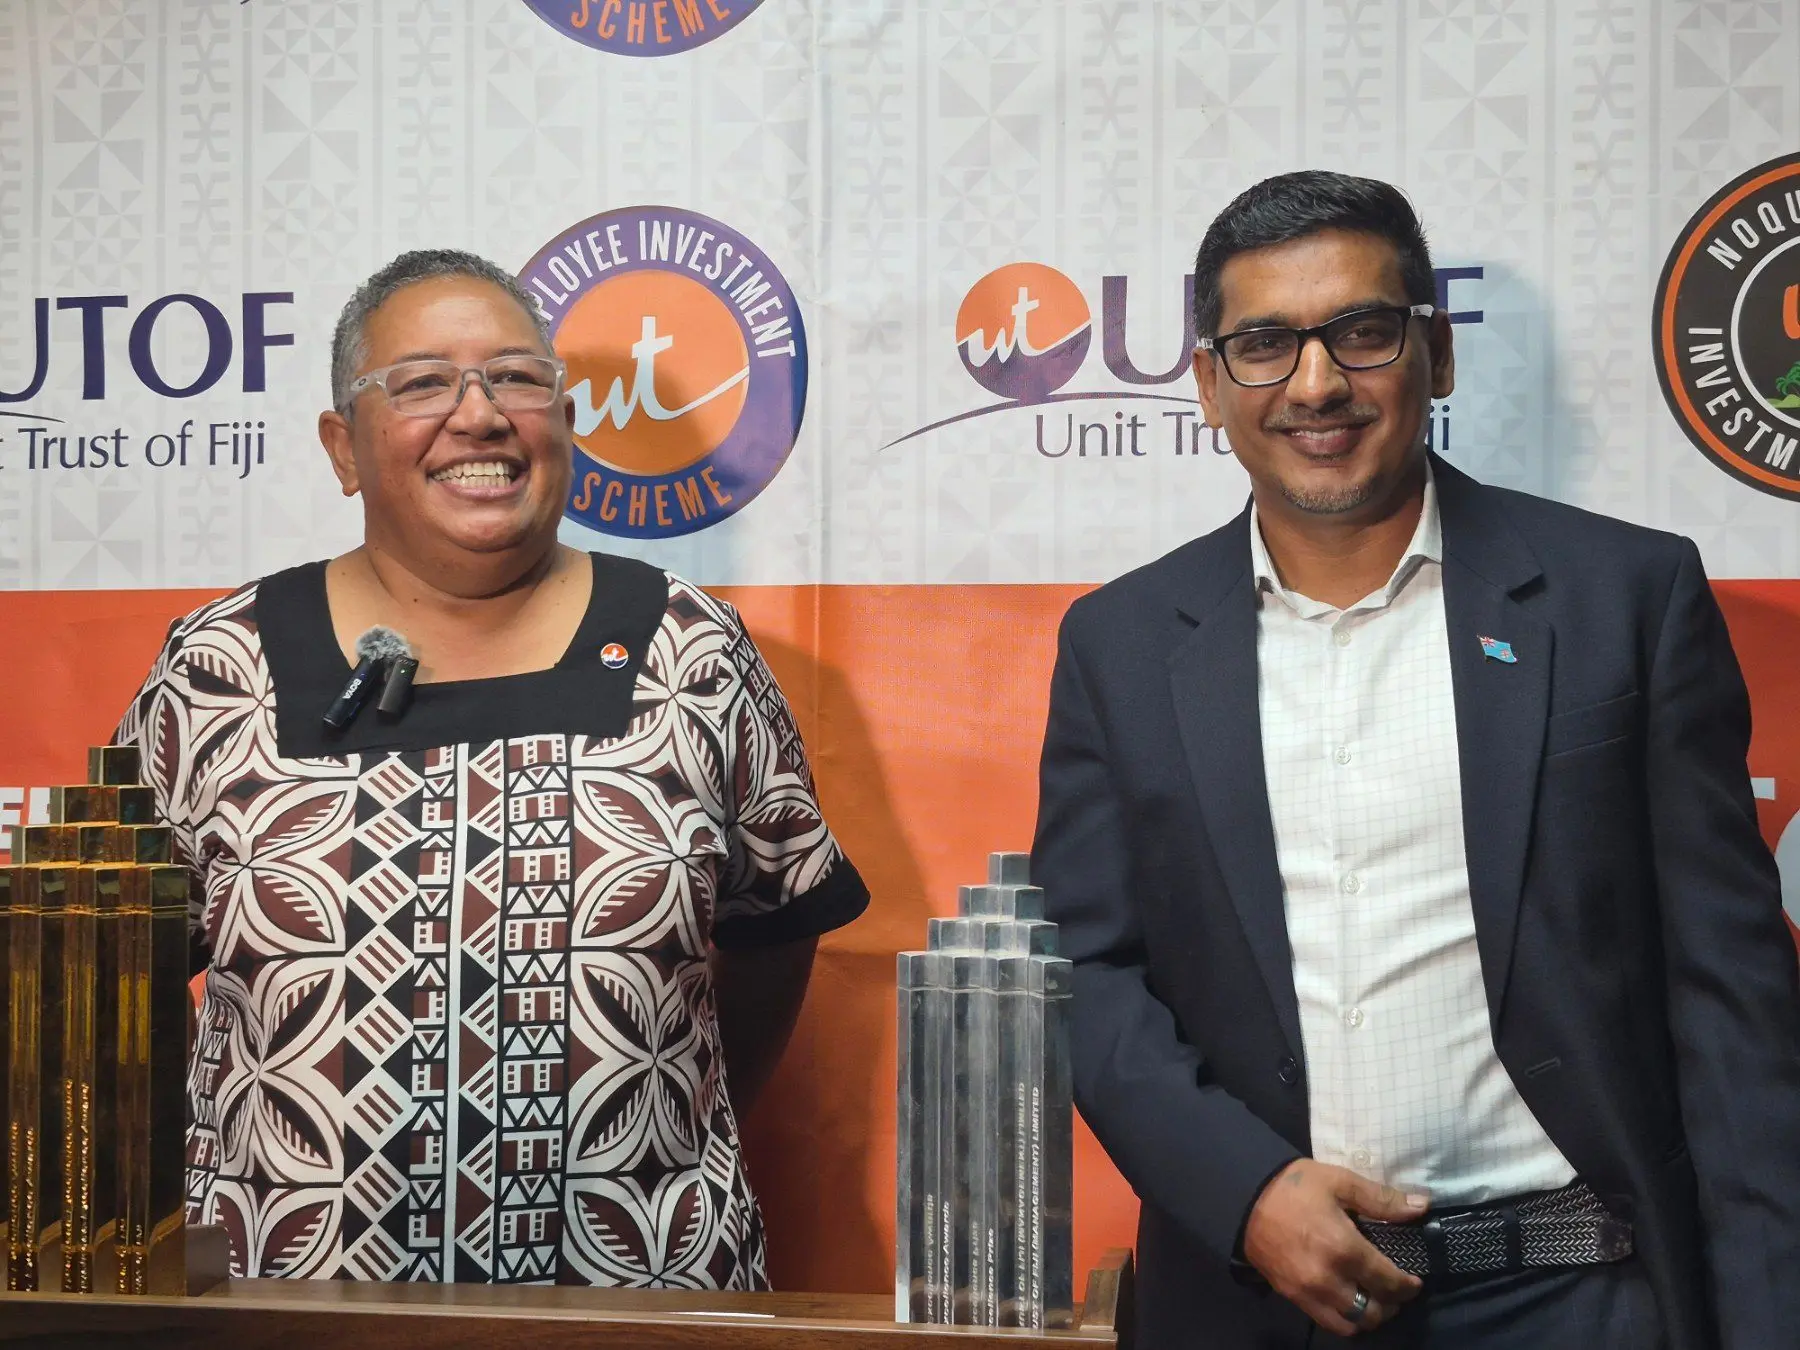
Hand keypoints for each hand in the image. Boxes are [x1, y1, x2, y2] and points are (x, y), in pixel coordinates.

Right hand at [1242, 1159, 1426, 1335]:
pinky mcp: (1291, 1296)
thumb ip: (1382, 1199)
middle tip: (1395, 1290)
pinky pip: (1326, 1321)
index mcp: (1344, 1248)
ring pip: (1350, 1324)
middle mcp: (1328, 1279)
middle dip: (1391, 1305)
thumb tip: (1422, 1206)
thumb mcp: (1339, 1181)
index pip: (1388, 1282)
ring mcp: (1308, 1292)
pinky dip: (1344, 1318)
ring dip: (1368, 1317)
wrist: (1243, 1196)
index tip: (1414, 1282)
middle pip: (1373, 1312)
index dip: (1407, 1286)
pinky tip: (1346, 1300)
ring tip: (1372, 1299)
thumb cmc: (1294, 1186)